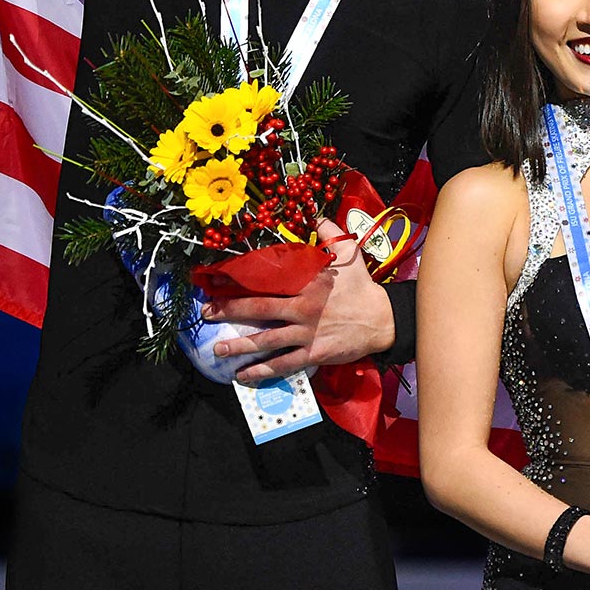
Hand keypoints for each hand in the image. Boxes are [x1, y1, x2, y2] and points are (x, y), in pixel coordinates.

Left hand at [204, 217, 392, 380]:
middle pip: (259, 308)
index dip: (242, 280)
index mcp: (306, 283)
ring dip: (239, 345)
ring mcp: (306, 333)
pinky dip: (263, 370)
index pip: (268, 280)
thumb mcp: (350, 253)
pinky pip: (284, 363)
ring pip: (266, 339)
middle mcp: (302, 308)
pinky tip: (244, 375)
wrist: (383, 319)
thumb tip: (316, 214)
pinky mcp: (314, 353)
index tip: (218, 281)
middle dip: (229, 310)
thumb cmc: (362, 287)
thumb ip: (331, 232)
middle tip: (207, 313)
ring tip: (218, 349)